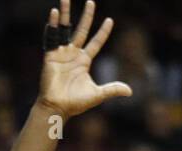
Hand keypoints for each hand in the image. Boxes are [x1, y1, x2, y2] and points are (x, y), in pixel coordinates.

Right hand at [39, 1, 131, 118]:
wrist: (58, 108)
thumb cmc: (76, 103)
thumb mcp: (97, 94)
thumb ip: (112, 89)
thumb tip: (130, 91)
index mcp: (84, 61)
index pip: (96, 42)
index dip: (103, 32)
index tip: (110, 20)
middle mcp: (73, 54)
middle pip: (82, 30)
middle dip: (87, 16)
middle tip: (91, 1)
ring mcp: (61, 53)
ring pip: (64, 29)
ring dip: (66, 14)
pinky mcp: (50, 56)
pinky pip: (51, 37)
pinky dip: (52, 25)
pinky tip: (55, 13)